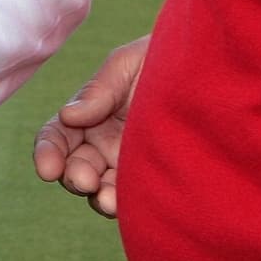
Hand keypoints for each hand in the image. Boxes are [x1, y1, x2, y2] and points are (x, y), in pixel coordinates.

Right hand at [32, 34, 148, 218]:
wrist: (213, 67)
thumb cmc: (166, 58)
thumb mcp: (128, 64)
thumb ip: (98, 90)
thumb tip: (67, 116)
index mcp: (91, 113)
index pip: (58, 136)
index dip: (47, 152)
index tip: (48, 168)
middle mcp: (104, 142)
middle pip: (73, 167)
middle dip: (73, 177)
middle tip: (85, 179)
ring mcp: (127, 163)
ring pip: (99, 188)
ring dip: (96, 196)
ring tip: (105, 196)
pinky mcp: (154, 177)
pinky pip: (131, 196)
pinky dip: (121, 203)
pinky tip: (122, 202)